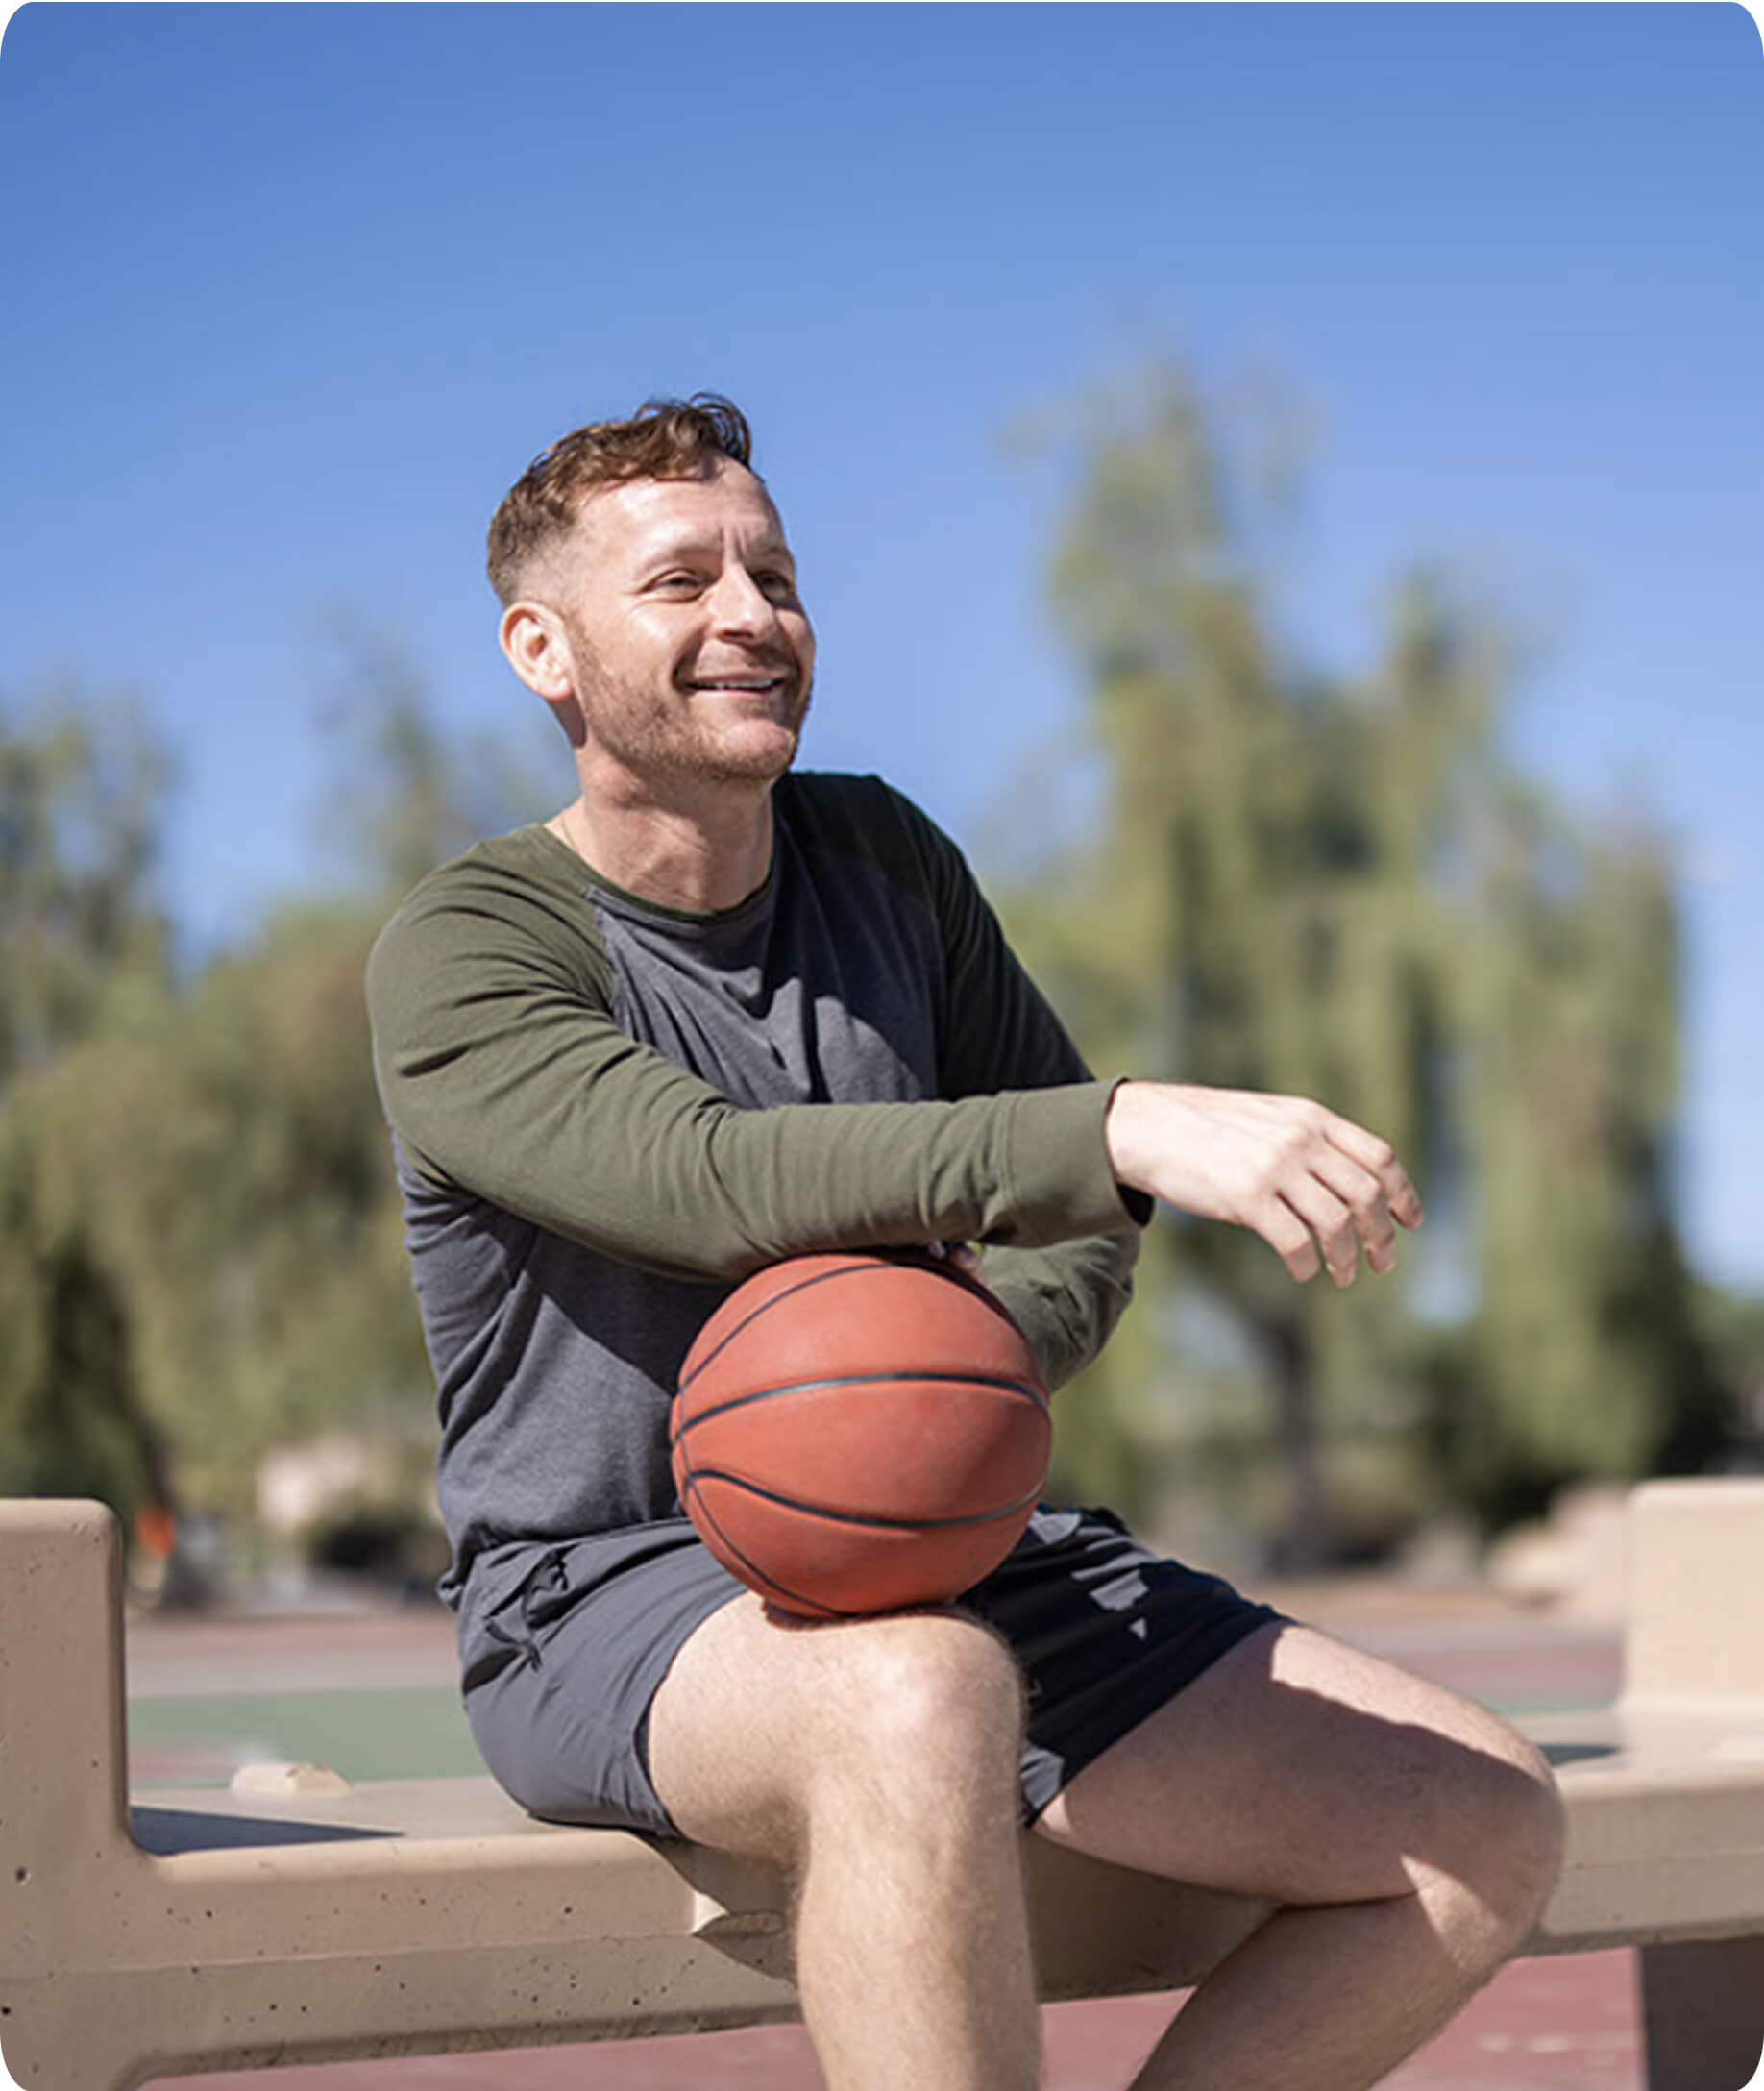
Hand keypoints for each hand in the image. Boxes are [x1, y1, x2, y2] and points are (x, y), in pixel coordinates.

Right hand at [1104, 1081, 1421, 1286]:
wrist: (1148, 1127)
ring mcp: (1274, 1167)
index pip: (1378, 1157)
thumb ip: (1309, 1140)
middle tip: (1381, 1262)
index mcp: (1311, 1117)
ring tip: (1342, 1275)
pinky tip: (1302, 1271)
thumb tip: (1350, 1183)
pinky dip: (1306, 1263)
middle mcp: (1299, 1139)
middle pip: (1365, 1195)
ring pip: (1335, 1223)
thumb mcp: (1269, 1118)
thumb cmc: (1207, 1128)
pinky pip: (1295, 1241)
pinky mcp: (1246, 1197)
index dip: (1402, 1193)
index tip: (1409, 1222)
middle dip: (1381, 1235)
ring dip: (1346, 1257)